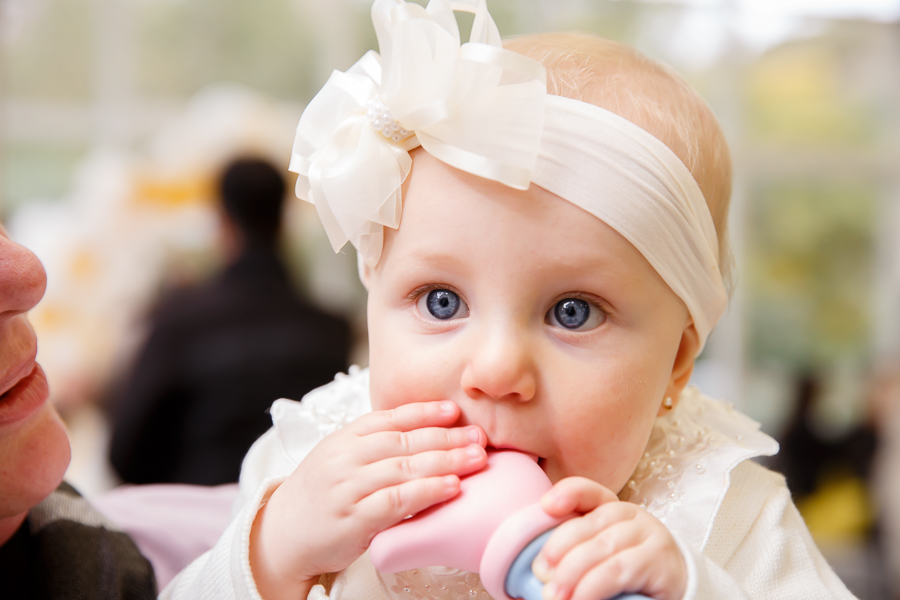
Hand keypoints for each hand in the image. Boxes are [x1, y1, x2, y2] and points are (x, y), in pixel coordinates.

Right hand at [249, 400, 486, 599]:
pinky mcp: (353, 520)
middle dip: (446, 437)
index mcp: (344, 439)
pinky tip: (451, 487)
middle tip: (480, 435)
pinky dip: (426, 491)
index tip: (455, 410)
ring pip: (403, 468)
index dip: (424, 412)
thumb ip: (375, 445)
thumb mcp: (340, 459)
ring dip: (445, 461)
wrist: (282, 536)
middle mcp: (344, 458)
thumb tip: (426, 430)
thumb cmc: (321, 496)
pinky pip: (395, 501)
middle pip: (403, 441)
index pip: (389, 417)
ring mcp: (347, 488)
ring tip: (476, 458)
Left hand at [532, 477, 686, 599]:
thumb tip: (541, 568)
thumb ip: (578, 549)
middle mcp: (632, 516)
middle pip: (589, 524)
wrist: (677, 587)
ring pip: (602, 548)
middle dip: (559, 549)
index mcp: (613, 509)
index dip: (568, 493)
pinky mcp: (659, 561)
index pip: (589, 491)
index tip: (545, 506)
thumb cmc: (631, 573)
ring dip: (572, 573)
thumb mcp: (602, 555)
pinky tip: (579, 599)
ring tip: (554, 595)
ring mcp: (649, 536)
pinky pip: (619, 570)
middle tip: (540, 574)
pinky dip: (593, 587)